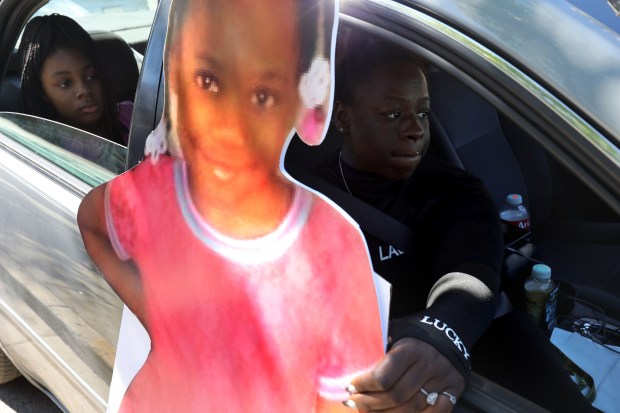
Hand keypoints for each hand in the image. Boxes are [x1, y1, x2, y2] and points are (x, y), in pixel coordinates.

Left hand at [343, 338, 464, 412]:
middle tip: (354, 403)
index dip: (363, 386)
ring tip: (370, 412)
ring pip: (412, 408)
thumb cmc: (415, 336)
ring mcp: (442, 379)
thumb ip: (383, 360)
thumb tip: (357, 382)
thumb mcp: (397, 338)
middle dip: (370, 403)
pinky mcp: (454, 389)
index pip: (383, 376)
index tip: (350, 388)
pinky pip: (437, 412)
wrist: (449, 330)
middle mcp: (427, 365)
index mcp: (410, 349)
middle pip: (395, 395)